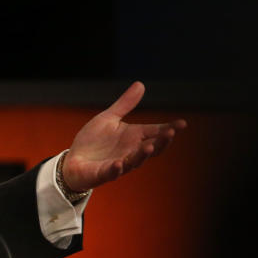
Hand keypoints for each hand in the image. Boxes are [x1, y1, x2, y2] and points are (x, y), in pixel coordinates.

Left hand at [62, 81, 185, 190]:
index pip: (156, 132)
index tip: (183, 123)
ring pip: (135, 161)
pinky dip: (116, 169)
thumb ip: (125, 104)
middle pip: (151, 148)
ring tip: (150, 147)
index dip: (169, 128)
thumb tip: (141, 84)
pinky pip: (112, 172)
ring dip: (142, 155)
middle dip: (161, 142)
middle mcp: (130, 151)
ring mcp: (119, 163)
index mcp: (134, 137)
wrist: (74, 160)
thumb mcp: (109, 118)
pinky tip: (119, 164)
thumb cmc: (93, 141)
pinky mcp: (104, 173)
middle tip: (170, 133)